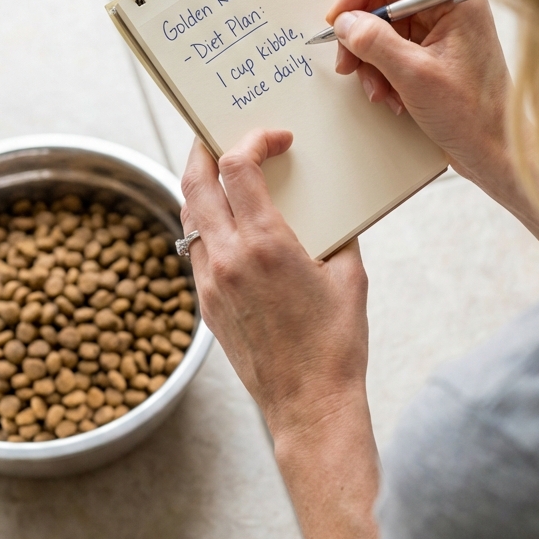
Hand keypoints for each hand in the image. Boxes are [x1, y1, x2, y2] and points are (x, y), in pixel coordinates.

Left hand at [180, 130, 368, 438]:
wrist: (309, 404)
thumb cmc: (336, 342)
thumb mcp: (349, 275)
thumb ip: (337, 232)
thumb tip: (329, 206)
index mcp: (265, 244)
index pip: (237, 167)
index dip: (253, 140)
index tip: (276, 138)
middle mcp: (228, 258)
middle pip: (195, 182)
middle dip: (205, 149)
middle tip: (218, 134)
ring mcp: (210, 282)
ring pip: (189, 215)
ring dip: (201, 186)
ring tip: (220, 174)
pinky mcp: (205, 304)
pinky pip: (195, 249)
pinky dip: (205, 224)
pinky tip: (227, 224)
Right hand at [327, 0, 510, 190]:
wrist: (497, 152)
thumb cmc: (473, 115)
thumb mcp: (414, 75)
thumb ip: (375, 42)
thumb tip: (344, 21)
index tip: (339, 19)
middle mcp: (448, 4)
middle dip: (361, 31)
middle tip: (347, 62)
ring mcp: (441, 28)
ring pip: (382, 24)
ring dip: (370, 58)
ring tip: (377, 90)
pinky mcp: (433, 51)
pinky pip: (391, 47)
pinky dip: (381, 71)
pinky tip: (390, 95)